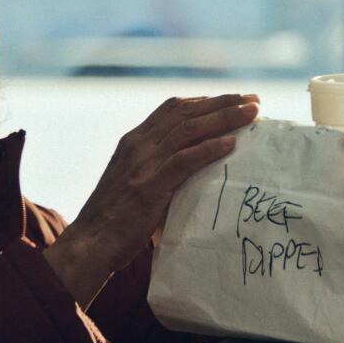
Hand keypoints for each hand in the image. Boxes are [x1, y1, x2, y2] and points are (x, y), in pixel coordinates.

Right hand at [44, 94, 258, 304]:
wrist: (90, 242)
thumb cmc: (114, 220)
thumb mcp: (132, 182)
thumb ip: (156, 170)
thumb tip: (191, 171)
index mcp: (133, 141)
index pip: (172, 109)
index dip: (204, 101)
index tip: (231, 100)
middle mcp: (138, 145)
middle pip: (185, 112)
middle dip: (222, 103)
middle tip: (253, 100)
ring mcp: (143, 164)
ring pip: (189, 129)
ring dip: (224, 118)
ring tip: (252, 114)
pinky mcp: (149, 186)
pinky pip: (184, 160)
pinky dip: (209, 148)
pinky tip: (231, 144)